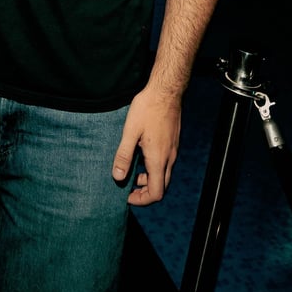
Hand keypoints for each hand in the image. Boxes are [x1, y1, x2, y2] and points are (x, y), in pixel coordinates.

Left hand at [111, 85, 181, 206]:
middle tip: (128, 187)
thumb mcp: (130, 132)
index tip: (127, 196)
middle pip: (162, 187)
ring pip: (164, 174)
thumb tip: (117, 177)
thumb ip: (124, 156)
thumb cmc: (147, 109)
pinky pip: (165, 163)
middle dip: (145, 192)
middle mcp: (169, 158)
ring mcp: (173, 150)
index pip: (156, 193)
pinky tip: (141, 155)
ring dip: (149, 178)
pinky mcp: (173, 143)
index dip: (142, 200)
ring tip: (132, 170)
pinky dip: (153, 167)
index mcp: (158, 159)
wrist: (166, 91)